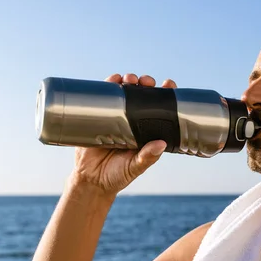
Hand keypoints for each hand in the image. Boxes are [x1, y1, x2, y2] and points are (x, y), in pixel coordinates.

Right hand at [70, 73, 177, 195]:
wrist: (90, 181)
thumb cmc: (118, 175)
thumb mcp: (135, 167)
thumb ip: (147, 157)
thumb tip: (162, 144)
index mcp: (146, 131)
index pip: (159, 109)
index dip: (165, 95)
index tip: (169, 85)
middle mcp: (132, 121)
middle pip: (142, 95)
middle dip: (146, 84)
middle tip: (147, 82)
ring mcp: (115, 117)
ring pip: (124, 92)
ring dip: (128, 81)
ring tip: (130, 79)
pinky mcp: (98, 116)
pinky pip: (104, 97)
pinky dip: (108, 85)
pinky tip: (112, 80)